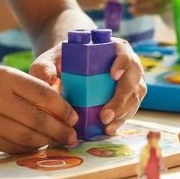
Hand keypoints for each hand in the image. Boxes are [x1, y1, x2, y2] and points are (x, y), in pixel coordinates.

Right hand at [0, 63, 77, 152]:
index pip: (43, 94)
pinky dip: (27, 148)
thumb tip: (56, 104)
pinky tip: (37, 146)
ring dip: (46, 142)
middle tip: (73, 136)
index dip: (62, 108)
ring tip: (58, 143)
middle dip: (60, 130)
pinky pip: (10, 147)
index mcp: (5, 77)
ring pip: (26, 136)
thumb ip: (24, 87)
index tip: (73, 116)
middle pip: (38, 118)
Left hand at [32, 37, 146, 136]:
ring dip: (123, 113)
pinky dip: (121, 120)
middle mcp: (127, 64)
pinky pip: (130, 109)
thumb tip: (48, 79)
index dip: (123, 63)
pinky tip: (108, 130)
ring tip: (106, 128)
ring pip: (134, 97)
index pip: (124, 53)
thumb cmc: (62, 61)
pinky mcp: (127, 98)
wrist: (69, 69)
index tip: (113, 75)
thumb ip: (45, 66)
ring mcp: (130, 82)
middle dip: (121, 99)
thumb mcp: (51, 59)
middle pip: (133, 79)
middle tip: (105, 115)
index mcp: (113, 48)